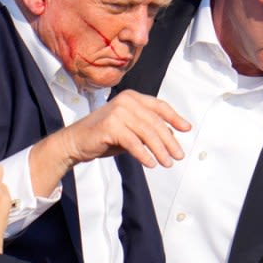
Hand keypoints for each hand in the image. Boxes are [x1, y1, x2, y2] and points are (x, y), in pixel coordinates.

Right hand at [59, 90, 189, 168]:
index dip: (175, 117)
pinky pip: (134, 143)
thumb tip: (172, 136)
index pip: (159, 106)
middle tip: (179, 155)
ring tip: (167, 163)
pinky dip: (144, 155)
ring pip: (147, 133)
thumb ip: (148, 129)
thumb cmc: (104, 136)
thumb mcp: (130, 130)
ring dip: (160, 150)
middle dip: (170, 141)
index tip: (187, 129)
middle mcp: (126, 101)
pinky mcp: (110, 126)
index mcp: (132, 98)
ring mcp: (118, 112)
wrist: (75, 142)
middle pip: (156, 122)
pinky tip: (151, 164)